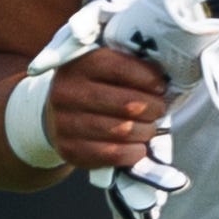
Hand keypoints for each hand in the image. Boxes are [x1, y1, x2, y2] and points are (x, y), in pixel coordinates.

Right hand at [39, 47, 173, 172]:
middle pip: (127, 104)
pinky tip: (139, 147)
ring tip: (149, 128)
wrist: (54, 116)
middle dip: (153, 108)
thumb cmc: (91, 87)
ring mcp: (65, 123)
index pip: (121, 69)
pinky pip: (113, 154)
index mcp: (79, 64)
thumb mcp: (101, 67)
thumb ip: (127, 66)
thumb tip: (164, 80)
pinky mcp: (69, 149)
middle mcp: (68, 92)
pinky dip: (134, 153)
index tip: (160, 86)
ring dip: (145, 131)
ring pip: (123, 131)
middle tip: (159, 110)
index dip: (148, 78)